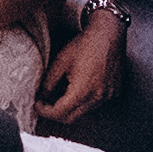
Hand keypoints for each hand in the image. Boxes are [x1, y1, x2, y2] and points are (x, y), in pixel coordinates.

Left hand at [36, 4, 122, 125]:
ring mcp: (108, 96)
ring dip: (70, 107)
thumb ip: (48, 83)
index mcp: (83, 91)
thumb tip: (42, 97)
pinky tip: (78, 87)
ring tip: (62, 91)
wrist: (109, 33)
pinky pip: (95, 104)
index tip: (38, 104)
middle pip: (71, 118)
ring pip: (83, 112)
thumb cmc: (85, 44)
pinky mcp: (114, 92)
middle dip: (56, 113)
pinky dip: (83, 101)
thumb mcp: (60, 62)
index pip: (59, 113)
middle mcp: (98, 98)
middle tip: (45, 102)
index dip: (45, 111)